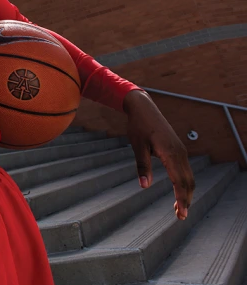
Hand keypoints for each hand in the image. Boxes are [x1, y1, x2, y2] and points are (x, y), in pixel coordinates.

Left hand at [124, 89, 194, 219]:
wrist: (144, 108)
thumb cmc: (138, 126)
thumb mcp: (137, 146)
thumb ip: (142, 166)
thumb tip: (144, 186)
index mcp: (170, 153)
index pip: (180, 181)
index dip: (182, 198)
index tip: (182, 213)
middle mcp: (180, 153)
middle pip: (188, 182)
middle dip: (186, 200)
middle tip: (180, 216)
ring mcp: (181, 151)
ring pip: (189, 177)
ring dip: (186, 193)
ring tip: (179, 209)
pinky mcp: (178, 150)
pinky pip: (185, 170)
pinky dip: (184, 183)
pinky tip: (178, 191)